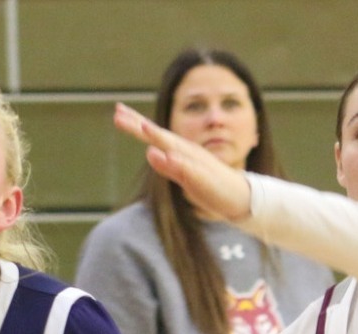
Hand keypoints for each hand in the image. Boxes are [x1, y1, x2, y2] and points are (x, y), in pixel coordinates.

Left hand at [113, 103, 253, 221]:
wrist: (240, 197)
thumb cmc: (211, 186)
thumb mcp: (184, 177)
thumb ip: (167, 166)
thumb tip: (149, 152)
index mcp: (181, 152)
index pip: (154, 136)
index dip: (135, 124)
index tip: (117, 112)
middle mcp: (187, 152)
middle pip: (160, 135)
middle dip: (139, 124)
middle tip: (119, 112)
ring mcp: (195, 163)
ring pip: (174, 147)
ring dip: (158, 136)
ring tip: (142, 127)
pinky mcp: (203, 177)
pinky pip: (189, 168)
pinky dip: (177, 162)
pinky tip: (166, 155)